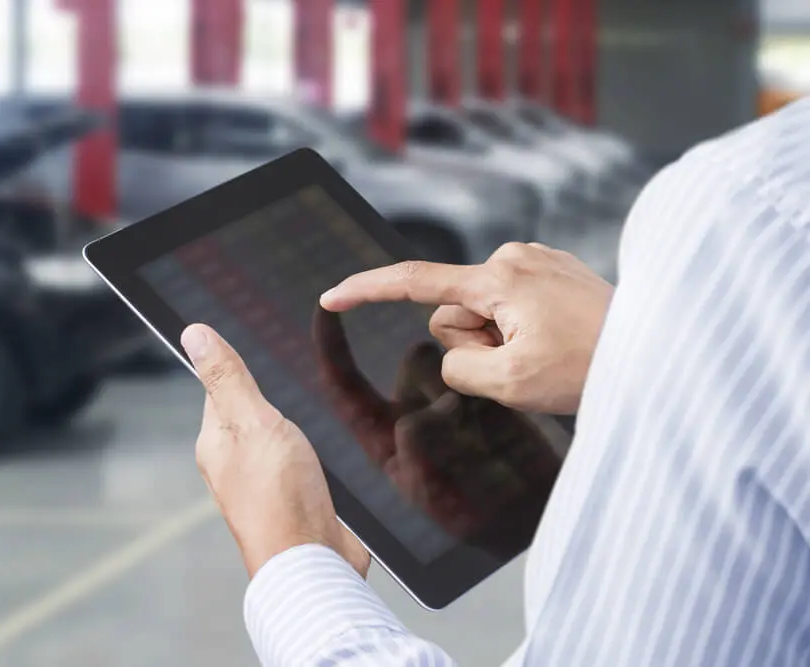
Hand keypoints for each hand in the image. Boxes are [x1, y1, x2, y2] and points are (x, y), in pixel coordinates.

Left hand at [181, 323, 369, 578]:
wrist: (314, 563)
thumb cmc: (280, 498)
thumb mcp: (253, 421)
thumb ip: (228, 378)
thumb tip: (194, 334)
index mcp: (215, 441)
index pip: (220, 387)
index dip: (239, 365)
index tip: (262, 345)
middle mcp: (235, 462)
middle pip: (251, 412)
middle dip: (273, 394)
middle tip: (298, 376)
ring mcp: (265, 483)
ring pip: (278, 436)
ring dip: (296, 423)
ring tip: (317, 409)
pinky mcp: (295, 498)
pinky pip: (300, 461)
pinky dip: (313, 449)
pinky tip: (329, 445)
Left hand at [312, 308, 560, 557]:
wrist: (526, 517)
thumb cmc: (473, 518)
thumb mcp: (436, 497)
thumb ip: (418, 455)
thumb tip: (418, 417)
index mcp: (383, 435)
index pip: (346, 385)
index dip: (331, 346)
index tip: (325, 307)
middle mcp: (413, 410)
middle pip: (416, 361)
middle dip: (438, 377)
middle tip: (462, 422)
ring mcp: (450, 400)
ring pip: (453, 362)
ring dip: (469, 385)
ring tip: (489, 435)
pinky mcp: (486, 393)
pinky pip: (484, 368)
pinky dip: (494, 384)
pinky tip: (507, 428)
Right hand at [320, 242, 613, 413]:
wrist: (657, 351)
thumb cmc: (590, 367)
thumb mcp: (509, 382)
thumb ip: (458, 367)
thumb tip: (456, 350)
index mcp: (497, 279)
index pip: (413, 282)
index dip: (366, 290)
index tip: (332, 296)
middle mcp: (514, 258)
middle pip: (455, 312)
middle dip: (475, 343)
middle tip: (524, 362)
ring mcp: (536, 261)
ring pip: (484, 313)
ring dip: (502, 339)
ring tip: (549, 352)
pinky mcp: (552, 272)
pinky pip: (512, 306)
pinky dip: (522, 329)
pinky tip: (559, 340)